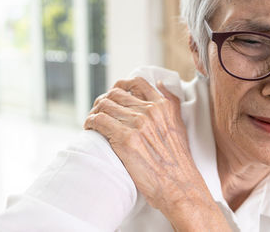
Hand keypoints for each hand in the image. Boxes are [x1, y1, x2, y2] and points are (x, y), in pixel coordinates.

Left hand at [84, 77, 230, 230]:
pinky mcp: (124, 139)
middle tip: (99, 111)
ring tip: (93, 121)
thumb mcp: (179, 125)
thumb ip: (171, 103)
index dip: (121, 86)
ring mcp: (137, 124)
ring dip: (95, 111)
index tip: (114, 95)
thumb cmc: (178, 161)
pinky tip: (90, 128)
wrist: (178, 186)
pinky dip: (90, 123)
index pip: (136, 83)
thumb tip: (161, 85)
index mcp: (163, 106)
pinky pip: (98, 121)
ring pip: (104, 105)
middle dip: (104, 100)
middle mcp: (150, 111)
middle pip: (116, 94)